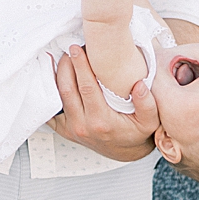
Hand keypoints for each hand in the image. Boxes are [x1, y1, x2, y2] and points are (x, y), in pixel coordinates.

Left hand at [47, 44, 158, 160]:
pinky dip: (49, 91)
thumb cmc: (135, 132)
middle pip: (67, 89)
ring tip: (63, 57)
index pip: (87, 88)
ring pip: (57, 96)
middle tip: (71, 48)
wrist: (123, 151)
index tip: (78, 48)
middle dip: (66, 65)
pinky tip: (51, 75)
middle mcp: (83, 126)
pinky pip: (51, 108)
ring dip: (58, 74)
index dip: (80, 66)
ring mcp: (71, 128)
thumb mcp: (148, 121)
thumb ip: (147, 104)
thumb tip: (139, 85)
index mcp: (102, 121)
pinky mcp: (63, 129)